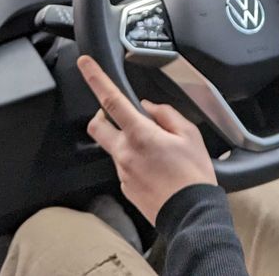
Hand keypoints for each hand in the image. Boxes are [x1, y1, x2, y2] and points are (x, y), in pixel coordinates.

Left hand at [78, 55, 216, 224]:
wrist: (191, 214)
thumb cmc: (193, 175)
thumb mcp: (189, 134)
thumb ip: (165, 114)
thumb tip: (148, 107)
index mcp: (140, 134)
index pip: (111, 100)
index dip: (96, 79)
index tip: (84, 64)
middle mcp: (125, 153)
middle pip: (97, 125)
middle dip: (102, 115)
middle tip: (122, 114)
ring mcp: (122, 172)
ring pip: (113, 146)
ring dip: (126, 140)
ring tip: (156, 150)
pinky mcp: (125, 187)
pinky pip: (123, 165)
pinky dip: (134, 159)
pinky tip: (155, 167)